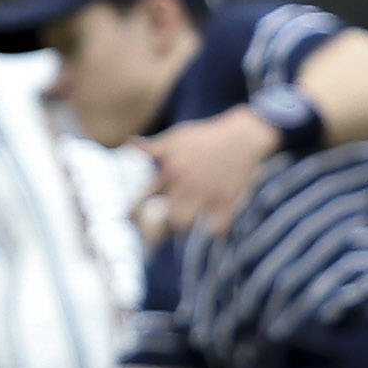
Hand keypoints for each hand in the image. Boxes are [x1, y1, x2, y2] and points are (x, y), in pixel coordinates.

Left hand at [142, 106, 283, 240]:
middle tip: (157, 229)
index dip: (132, 211)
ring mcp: (207, 193)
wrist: (241, 137)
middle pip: (164, 216)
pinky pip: (217, 227)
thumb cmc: (204, 137)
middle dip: (160, 224)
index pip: (145, 196)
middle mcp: (186, 183)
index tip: (126, 219)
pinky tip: (211, 226)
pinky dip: (213, 230)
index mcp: (170, 169)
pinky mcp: (228, 200)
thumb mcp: (176, 137)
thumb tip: (129, 142)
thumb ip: (153, 146)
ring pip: (184, 223)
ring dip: (182, 225)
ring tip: (183, 223)